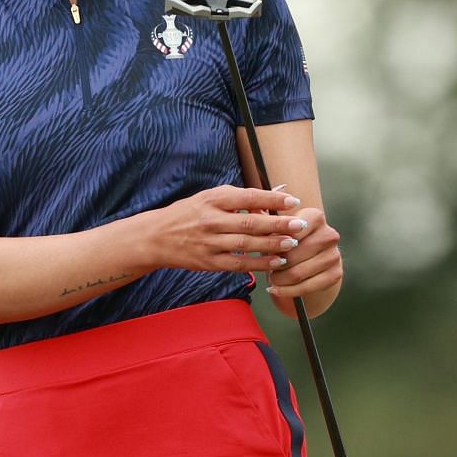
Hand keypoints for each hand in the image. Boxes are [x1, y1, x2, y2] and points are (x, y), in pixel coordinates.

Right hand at [150, 185, 309, 273]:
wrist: (156, 237)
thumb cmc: (188, 213)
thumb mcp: (209, 197)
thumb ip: (240, 197)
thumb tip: (275, 193)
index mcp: (213, 199)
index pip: (248, 197)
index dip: (272, 198)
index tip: (294, 200)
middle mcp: (212, 220)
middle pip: (251, 222)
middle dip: (278, 224)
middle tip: (300, 224)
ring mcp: (210, 243)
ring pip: (247, 244)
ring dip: (273, 244)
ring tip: (293, 243)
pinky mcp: (210, 262)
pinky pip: (240, 264)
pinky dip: (260, 263)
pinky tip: (277, 262)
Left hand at [266, 205, 340, 302]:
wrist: (307, 258)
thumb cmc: (287, 239)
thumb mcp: (276, 226)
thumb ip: (264, 217)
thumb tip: (251, 207)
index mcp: (315, 217)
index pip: (292, 229)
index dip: (276, 241)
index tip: (266, 247)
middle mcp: (328, 234)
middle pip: (293, 254)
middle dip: (275, 263)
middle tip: (266, 266)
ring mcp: (334, 255)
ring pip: (298, 273)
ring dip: (279, 279)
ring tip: (272, 277)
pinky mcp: (335, 274)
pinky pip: (307, 287)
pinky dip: (288, 291)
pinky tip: (278, 289)